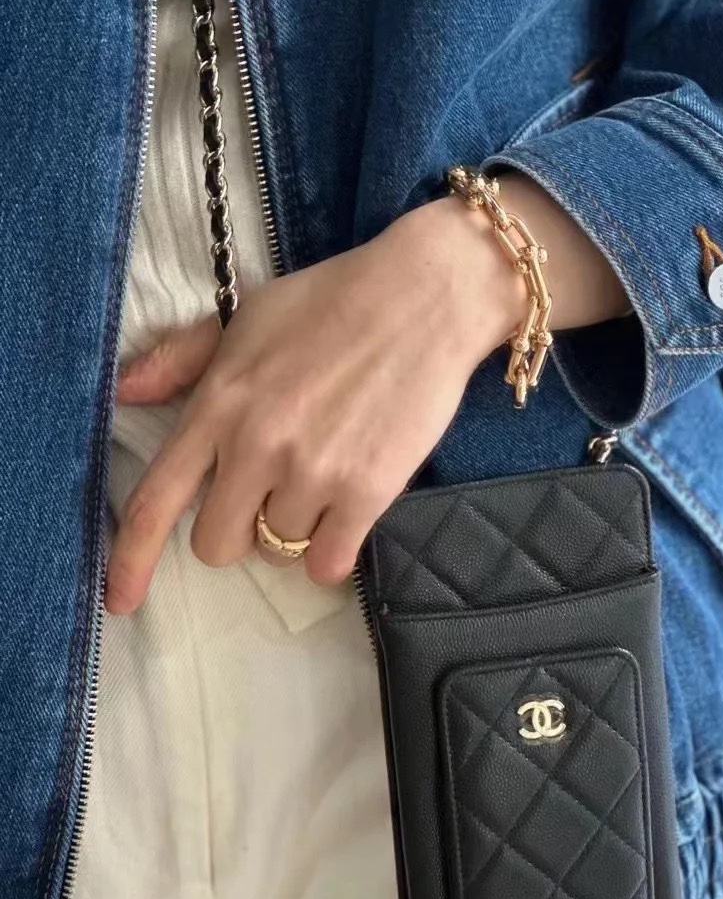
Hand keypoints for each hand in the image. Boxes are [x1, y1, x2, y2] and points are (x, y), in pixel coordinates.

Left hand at [106, 176, 628, 614]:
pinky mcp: (367, 491)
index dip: (130, 561)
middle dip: (238, 528)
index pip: (155, 501)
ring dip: (297, 527)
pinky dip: (334, 550)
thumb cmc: (333, 301)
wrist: (425, 297)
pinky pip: (328, 563)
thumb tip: (126, 392)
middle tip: (270, 492)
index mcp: (218, 403)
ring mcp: (312, 472)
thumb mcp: (246, 318)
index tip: (121, 601)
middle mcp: (257, 445)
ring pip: (279, 550)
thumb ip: (182, 359)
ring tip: (326, 473)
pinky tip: (347, 512)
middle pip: (217, 545)